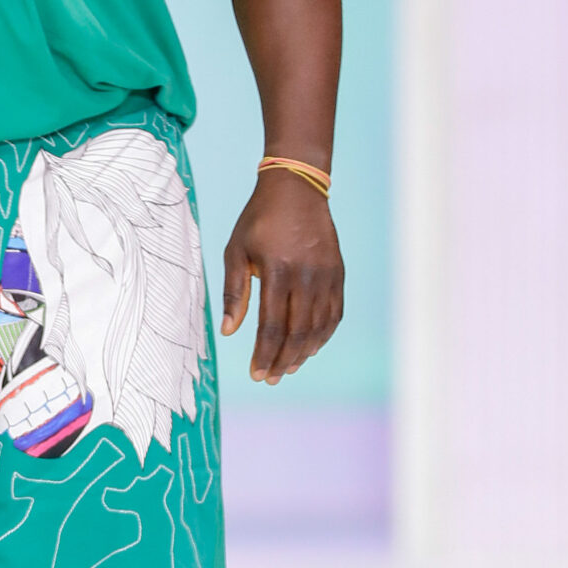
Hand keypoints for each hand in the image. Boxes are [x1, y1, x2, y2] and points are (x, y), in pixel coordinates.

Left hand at [220, 173, 344, 382]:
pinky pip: (334, 313)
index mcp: (278, 270)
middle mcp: (307, 275)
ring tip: (288, 367)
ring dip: (303, 352)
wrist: (296, 189)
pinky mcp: (338, 273)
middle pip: (298, 332)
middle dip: (283, 360)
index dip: (264, 354)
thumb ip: (234, 292)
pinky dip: (323, 335)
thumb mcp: (236, 251)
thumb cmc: (259, 220)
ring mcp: (327, 275)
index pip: (272, 325)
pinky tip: (309, 347)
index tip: (255, 373)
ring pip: (319, 327)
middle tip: (270, 378)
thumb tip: (229, 331)